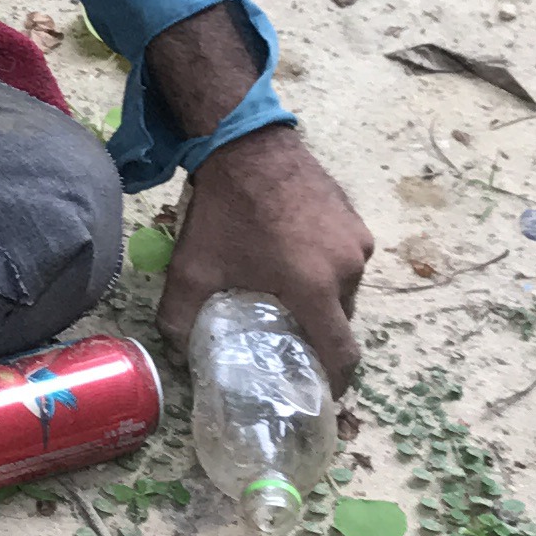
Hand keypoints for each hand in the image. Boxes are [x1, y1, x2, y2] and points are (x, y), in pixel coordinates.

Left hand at [158, 124, 372, 389]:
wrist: (246, 144)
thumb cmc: (224, 212)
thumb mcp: (192, 271)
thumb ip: (180, 321)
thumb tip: (178, 356)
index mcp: (317, 288)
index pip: (343, 353)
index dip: (336, 380)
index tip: (323, 392)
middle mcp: (348, 267)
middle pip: (342, 320)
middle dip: (320, 333)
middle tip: (289, 335)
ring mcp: (357, 239)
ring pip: (346, 288)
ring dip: (324, 297)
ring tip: (289, 291)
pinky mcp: (355, 218)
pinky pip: (347, 257)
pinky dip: (328, 267)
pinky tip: (295, 256)